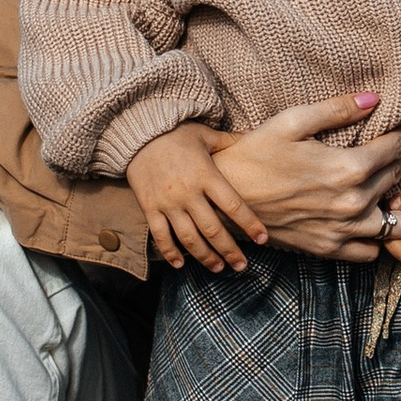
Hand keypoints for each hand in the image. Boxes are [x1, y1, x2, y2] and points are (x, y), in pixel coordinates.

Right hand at [125, 124, 267, 273]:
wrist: (137, 133)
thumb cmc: (175, 132)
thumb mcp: (204, 134)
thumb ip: (228, 140)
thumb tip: (251, 135)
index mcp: (206, 174)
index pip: (233, 205)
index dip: (249, 224)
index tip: (262, 239)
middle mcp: (188, 192)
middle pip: (213, 229)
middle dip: (229, 251)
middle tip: (241, 266)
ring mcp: (168, 202)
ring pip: (189, 238)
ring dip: (205, 257)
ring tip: (218, 268)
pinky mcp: (150, 207)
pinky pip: (160, 236)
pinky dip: (170, 252)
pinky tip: (180, 264)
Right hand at [212, 93, 400, 261]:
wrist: (225, 198)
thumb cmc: (256, 154)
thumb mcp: (293, 122)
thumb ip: (338, 109)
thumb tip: (374, 98)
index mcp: (347, 168)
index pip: (395, 148)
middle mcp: (351, 203)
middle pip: (399, 179)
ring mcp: (341, 231)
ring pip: (396, 224)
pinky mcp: (328, 249)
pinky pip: (370, 251)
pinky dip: (380, 238)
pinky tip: (378, 219)